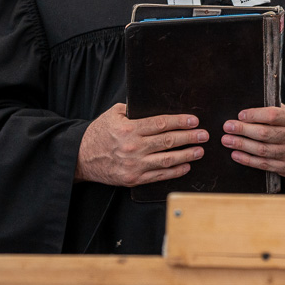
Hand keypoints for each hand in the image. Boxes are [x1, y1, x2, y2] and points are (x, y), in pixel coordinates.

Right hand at [75, 103, 205, 187]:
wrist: (81, 158)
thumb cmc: (98, 133)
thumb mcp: (112, 114)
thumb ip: (132, 109)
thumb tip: (153, 104)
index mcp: (129, 129)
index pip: (161, 124)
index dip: (180, 122)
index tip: (194, 120)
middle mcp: (133, 147)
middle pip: (168, 141)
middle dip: (189, 137)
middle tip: (204, 135)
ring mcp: (134, 165)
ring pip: (167, 160)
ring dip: (187, 155)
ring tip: (200, 150)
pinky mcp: (133, 179)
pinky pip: (159, 176)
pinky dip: (175, 171)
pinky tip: (186, 166)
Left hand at [222, 106, 284, 176]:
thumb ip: (272, 110)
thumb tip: (245, 111)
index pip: (273, 115)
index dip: (255, 115)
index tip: (240, 115)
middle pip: (265, 133)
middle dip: (243, 130)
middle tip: (227, 127)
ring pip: (262, 150)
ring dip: (242, 145)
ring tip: (227, 140)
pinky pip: (264, 164)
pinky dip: (248, 160)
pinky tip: (235, 155)